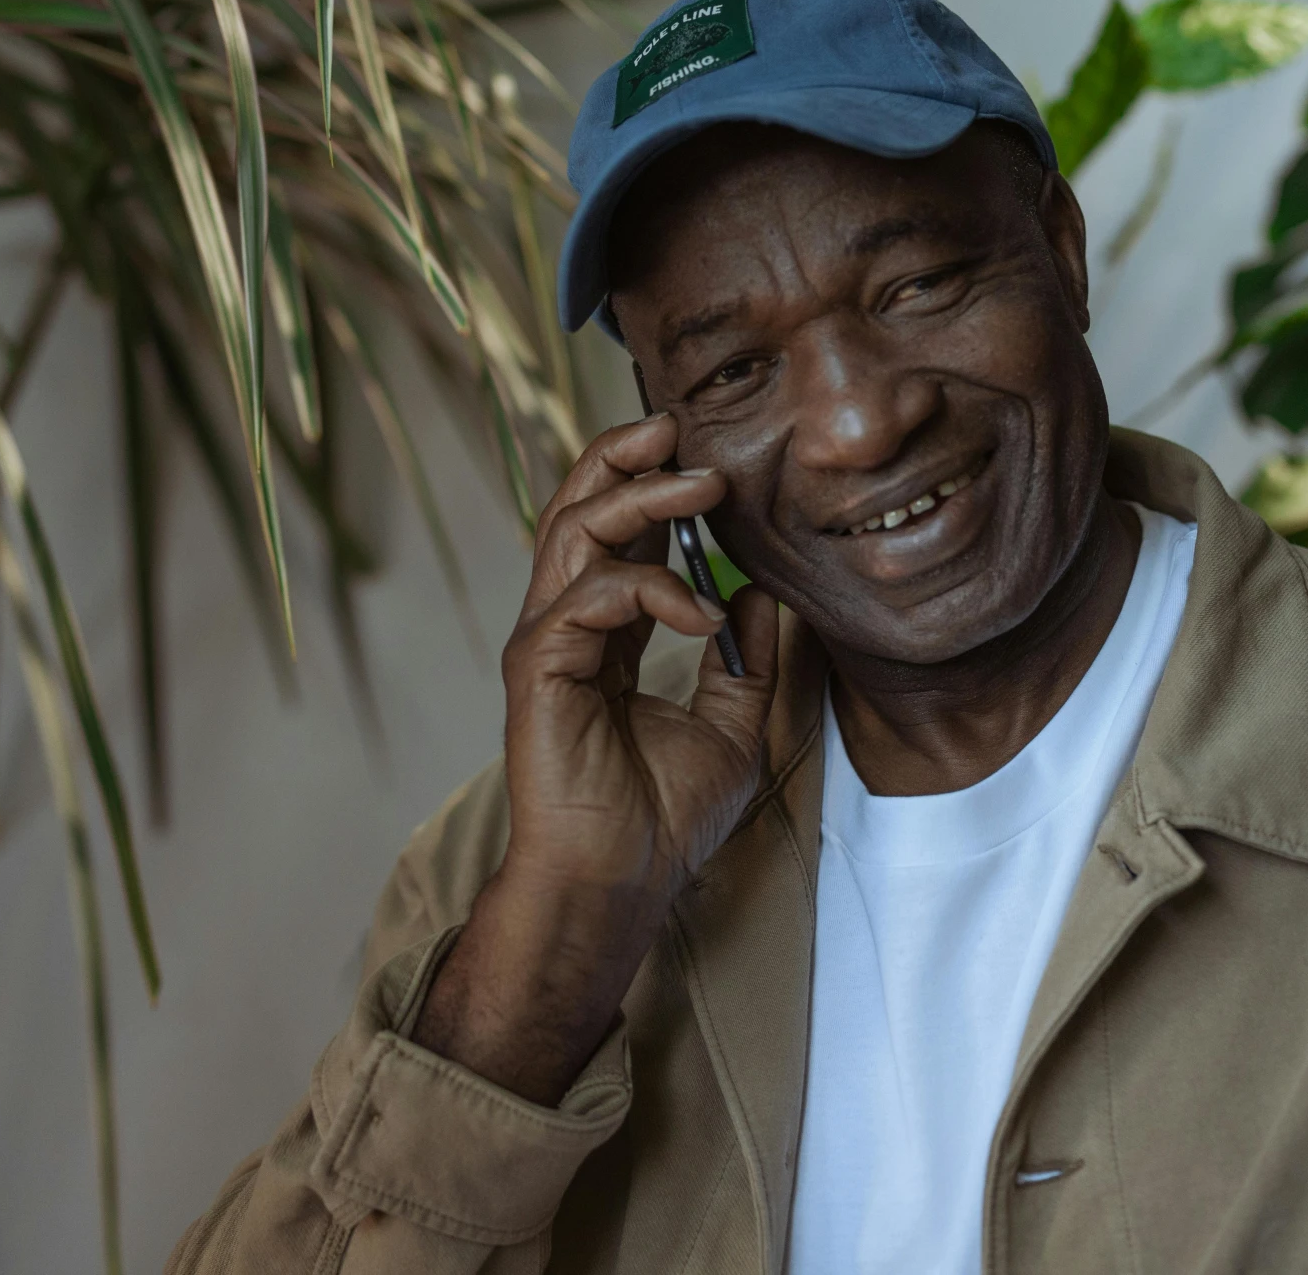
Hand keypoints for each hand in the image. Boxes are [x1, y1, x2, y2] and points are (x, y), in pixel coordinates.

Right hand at [413, 413, 780, 1102]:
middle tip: (680, 426)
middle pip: (578, 507)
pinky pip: (587, 596)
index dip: (654, 484)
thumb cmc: (662, 820)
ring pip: (573, 530)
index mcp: (604, 633)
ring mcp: (546, 642)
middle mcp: (566, 624)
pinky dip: (647, 589)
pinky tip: (699, 613)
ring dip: (637, 494)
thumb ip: (748, 657)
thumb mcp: (734, 725)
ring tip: (702, 483)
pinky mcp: (537, 666)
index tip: (711, 459)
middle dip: (624, 456)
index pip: (617, 532)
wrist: (619, 882)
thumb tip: (770, 592)